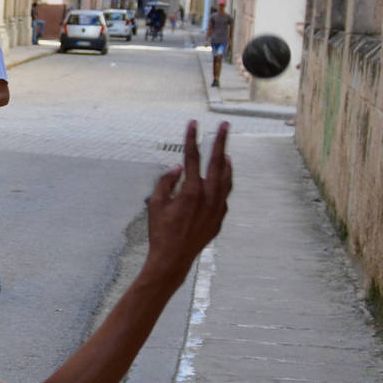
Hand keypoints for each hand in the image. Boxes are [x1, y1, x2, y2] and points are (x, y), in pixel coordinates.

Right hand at [143, 121, 231, 281]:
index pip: (192, 158)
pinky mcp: (220, 217)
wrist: (173, 258)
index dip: (193, 139)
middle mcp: (209, 196)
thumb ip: (165, 183)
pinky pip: (225, 195)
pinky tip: (221, 180)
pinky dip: (224, 183)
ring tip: (226, 153)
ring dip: (226, 163)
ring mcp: (217, 207)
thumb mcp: (155, 205)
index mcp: (191, 191)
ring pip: (227, 178)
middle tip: (226, 126)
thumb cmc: (161, 232)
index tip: (194, 124)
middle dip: (221, 141)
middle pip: (218, 162)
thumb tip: (175, 169)